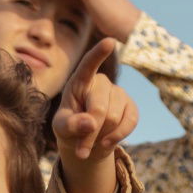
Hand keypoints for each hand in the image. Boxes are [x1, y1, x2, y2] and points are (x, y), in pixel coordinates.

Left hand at [53, 39, 138, 161]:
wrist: (87, 140)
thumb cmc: (70, 127)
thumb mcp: (62, 128)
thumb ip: (71, 125)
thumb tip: (90, 123)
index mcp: (80, 81)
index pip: (88, 65)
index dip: (98, 54)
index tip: (110, 42)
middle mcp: (101, 82)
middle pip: (100, 108)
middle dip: (90, 133)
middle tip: (80, 150)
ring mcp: (118, 93)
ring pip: (114, 118)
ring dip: (101, 137)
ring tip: (91, 143)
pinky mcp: (131, 107)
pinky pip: (130, 122)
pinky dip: (117, 137)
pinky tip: (106, 142)